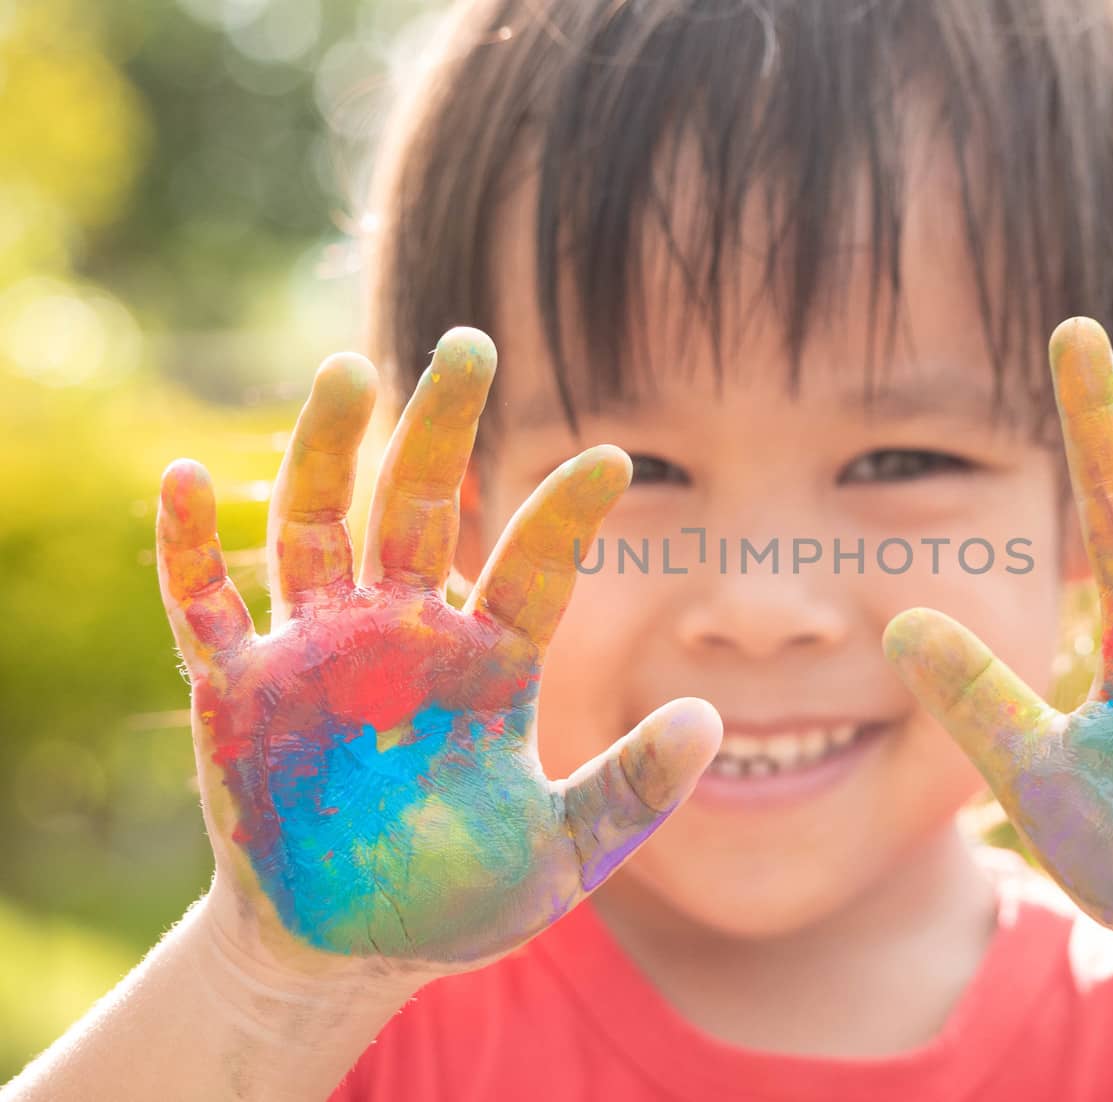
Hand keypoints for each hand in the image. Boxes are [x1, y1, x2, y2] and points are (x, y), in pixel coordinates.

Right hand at [156, 329, 719, 976]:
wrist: (348, 951)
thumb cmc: (459, 897)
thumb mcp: (562, 856)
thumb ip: (631, 793)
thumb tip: (710, 721)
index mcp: (490, 663)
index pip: (533, 566)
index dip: (567, 513)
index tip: (613, 460)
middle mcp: (407, 636)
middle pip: (423, 507)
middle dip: (444, 427)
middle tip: (473, 344)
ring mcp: (318, 654)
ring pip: (320, 526)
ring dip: (327, 449)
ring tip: (348, 370)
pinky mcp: (238, 691)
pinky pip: (203, 605)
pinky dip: (188, 546)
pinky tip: (184, 479)